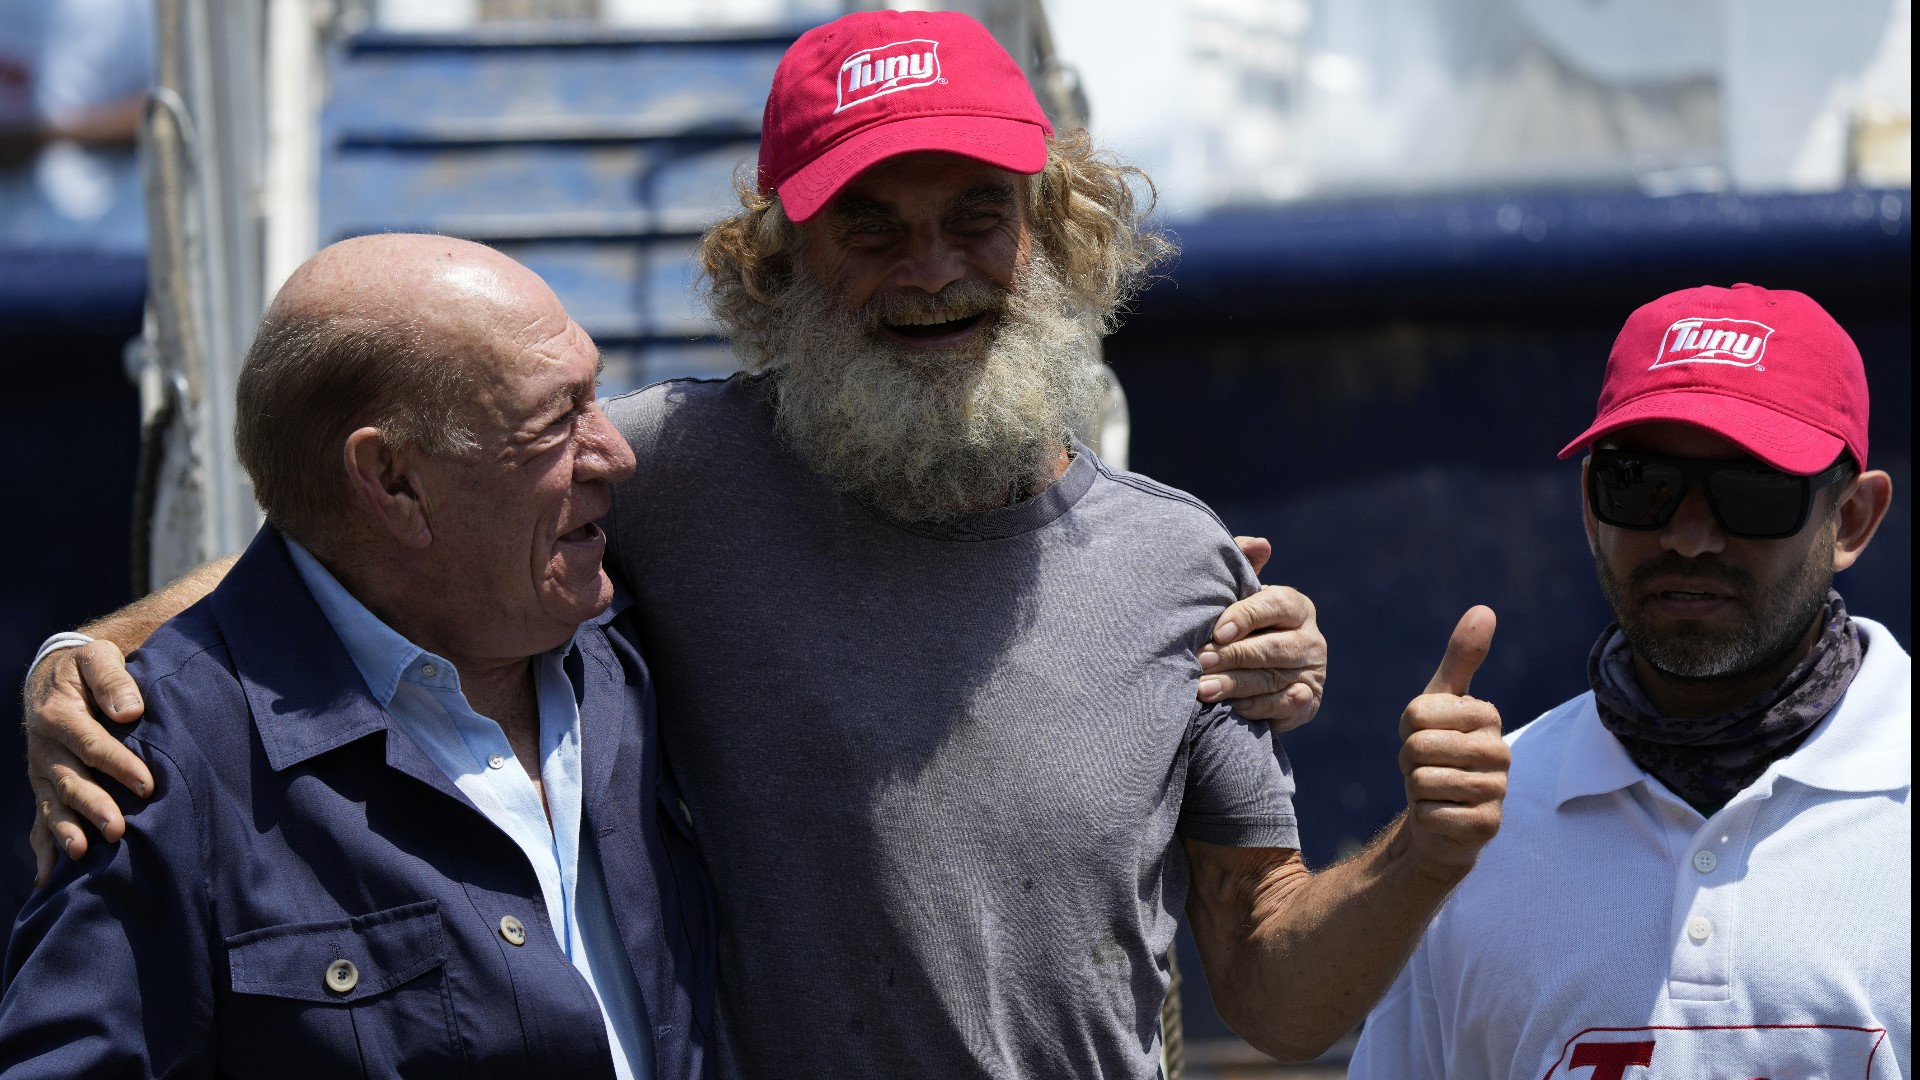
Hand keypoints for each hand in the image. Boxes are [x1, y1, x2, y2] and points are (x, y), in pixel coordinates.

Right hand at [23, 640, 152, 883]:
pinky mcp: (44, 785)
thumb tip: (130, 710)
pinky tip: (49, 877)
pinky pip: (39, 819)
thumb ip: (113, 679)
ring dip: (67, 829)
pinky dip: (44, 847)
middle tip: (118, 829)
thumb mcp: (98, 657)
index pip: (90, 743)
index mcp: (58, 714)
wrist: (54, 674)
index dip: (118, 764)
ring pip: (53, 804)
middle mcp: (45, 747)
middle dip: (93, 806)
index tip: (147, 784)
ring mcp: (41, 770)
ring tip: (84, 852)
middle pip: (70, 780)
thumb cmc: (87, 667)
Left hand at [1197, 536, 1325, 731]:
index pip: (1275, 606)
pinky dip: (1259, 708)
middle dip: (1233, 655)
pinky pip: (1283, 707)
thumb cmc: (1239, 625)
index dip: (1246, 617)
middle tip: (1201, 661)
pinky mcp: (1307, 702)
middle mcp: (1310, 638)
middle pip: (1272, 647)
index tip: (1217, 631)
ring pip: (1272, 679)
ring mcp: (1312, 672)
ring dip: (1236, 685)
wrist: (1252, 673)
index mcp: (1295, 606)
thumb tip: (1261, 545)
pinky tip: (1233, 708)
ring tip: (1203, 689)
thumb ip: (1243, 564)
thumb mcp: (1238, 594)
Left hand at [1397, 607, 1505, 872]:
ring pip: (1422, 781)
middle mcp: (1500, 751)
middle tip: (1426, 767)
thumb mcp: (1440, 702)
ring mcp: (1498, 791)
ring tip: (1435, 789)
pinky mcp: (1487, 826)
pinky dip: (1424, 817)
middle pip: (1418, 747)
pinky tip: (1442, 815)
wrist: (1444, 816)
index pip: (1415, 713)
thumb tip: (1485, 609)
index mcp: (1486, 715)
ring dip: (1416, 789)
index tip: (1424, 737)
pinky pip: (1430, 814)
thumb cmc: (1439, 751)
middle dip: (1409, 761)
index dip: (1407, 730)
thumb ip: (1461, 658)